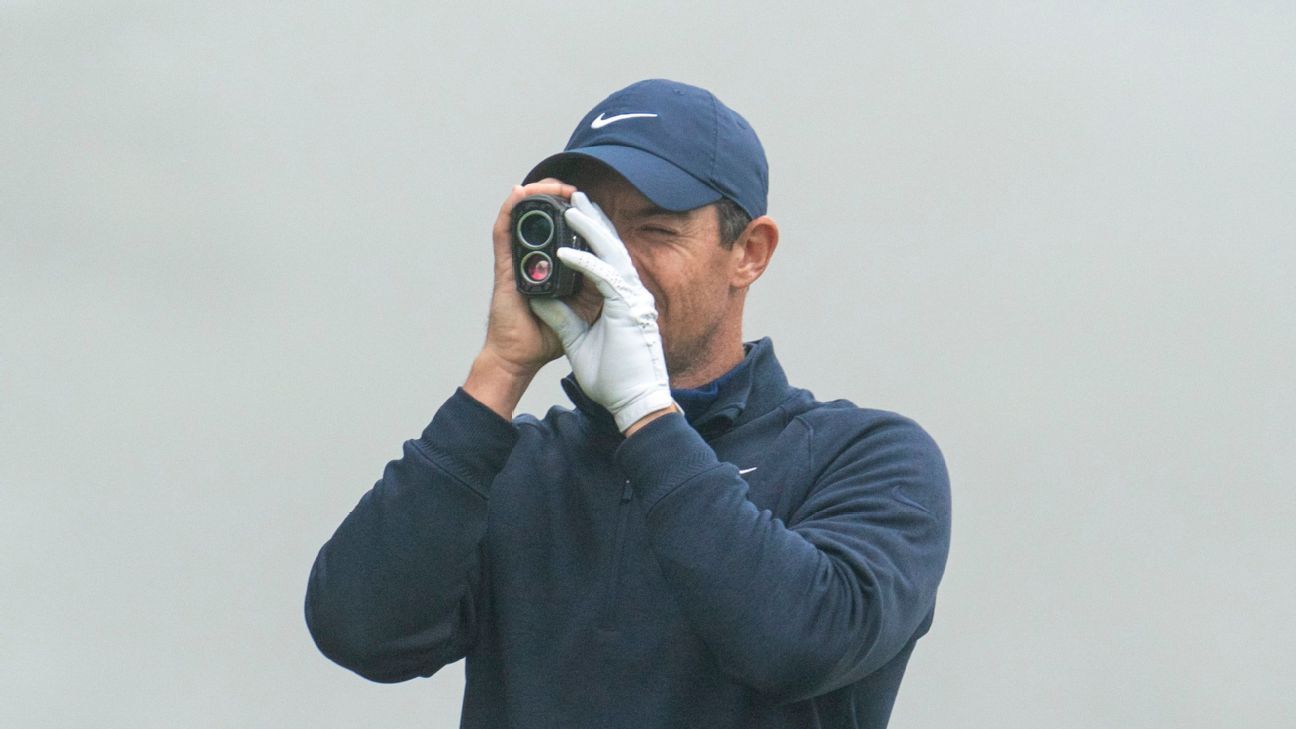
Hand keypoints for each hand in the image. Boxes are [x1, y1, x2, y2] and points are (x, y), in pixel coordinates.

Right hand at [465, 180, 579, 418]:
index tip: (591, 205)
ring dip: (539, 196)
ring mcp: (516, 262)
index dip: (579, 218)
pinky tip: (520, 193)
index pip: (565, 235)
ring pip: (523, 217)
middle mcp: (532, 260)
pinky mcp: (504, 268)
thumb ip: (590, 293)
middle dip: (561, 200)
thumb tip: (610, 274)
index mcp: (550, 269)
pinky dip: (510, 210)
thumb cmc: (543, 339)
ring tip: (555, 185)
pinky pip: (504, 232)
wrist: (519, 359)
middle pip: (545, 220)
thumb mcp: (579, 312)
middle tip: (577, 190)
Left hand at [529, 192, 674, 432]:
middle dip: (593, 218)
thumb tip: (543, 298)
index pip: (606, 258)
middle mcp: (631, 294)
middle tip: (575, 195)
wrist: (633, 403)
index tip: (575, 216)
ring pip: (611, 252)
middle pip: (612, 246)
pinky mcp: (628, 309)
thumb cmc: (614, 379)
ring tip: (571, 206)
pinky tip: (564, 251)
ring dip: (590, 227)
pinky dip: (584, 261)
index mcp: (622, 300)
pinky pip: (604, 277)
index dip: (592, 234)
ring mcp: (633, 299)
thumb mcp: (578, 342)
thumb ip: (563, 318)